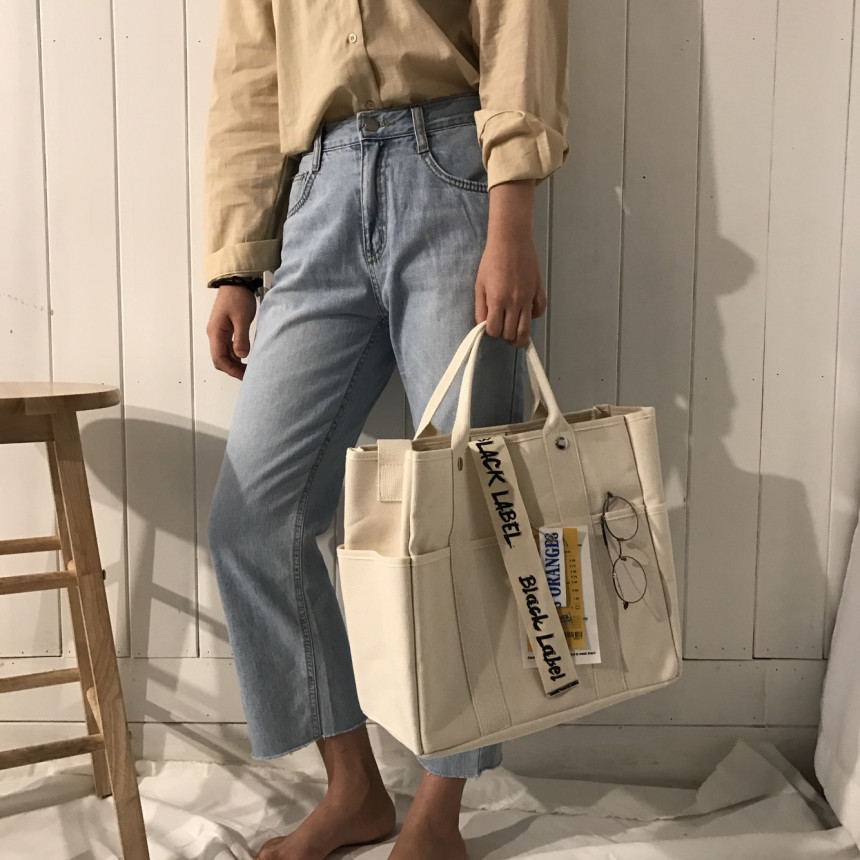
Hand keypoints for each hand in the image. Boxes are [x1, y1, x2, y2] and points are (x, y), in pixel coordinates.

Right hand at [206, 285, 257, 379]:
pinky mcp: (225, 330)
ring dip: (234, 364)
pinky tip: (245, 358)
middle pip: (219, 359)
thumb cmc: (237, 296)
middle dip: (232, 370)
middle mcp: (215, 334)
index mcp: (216, 332)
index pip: (219, 359)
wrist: (236, 282)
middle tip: (247, 374)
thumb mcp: (242, 318)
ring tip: (248, 368)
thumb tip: (241, 356)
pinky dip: (235, 356)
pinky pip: (227, 348)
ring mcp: (219, 332)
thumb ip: (241, 338)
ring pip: (224, 355)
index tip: (244, 375)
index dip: (231, 370)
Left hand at [474, 227, 546, 348]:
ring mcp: (528, 297)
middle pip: (511, 333)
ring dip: (519, 336)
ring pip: (526, 329)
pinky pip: (538, 312)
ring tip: (515, 336)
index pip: (494, 331)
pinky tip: (525, 314)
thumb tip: (483, 326)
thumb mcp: (479, 285)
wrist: (511, 240)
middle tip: (502, 331)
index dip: (491, 332)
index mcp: (497, 300)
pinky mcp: (538, 291)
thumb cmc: (491, 261)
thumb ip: (480, 308)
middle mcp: (514, 302)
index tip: (489, 327)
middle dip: (505, 336)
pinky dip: (532, 317)